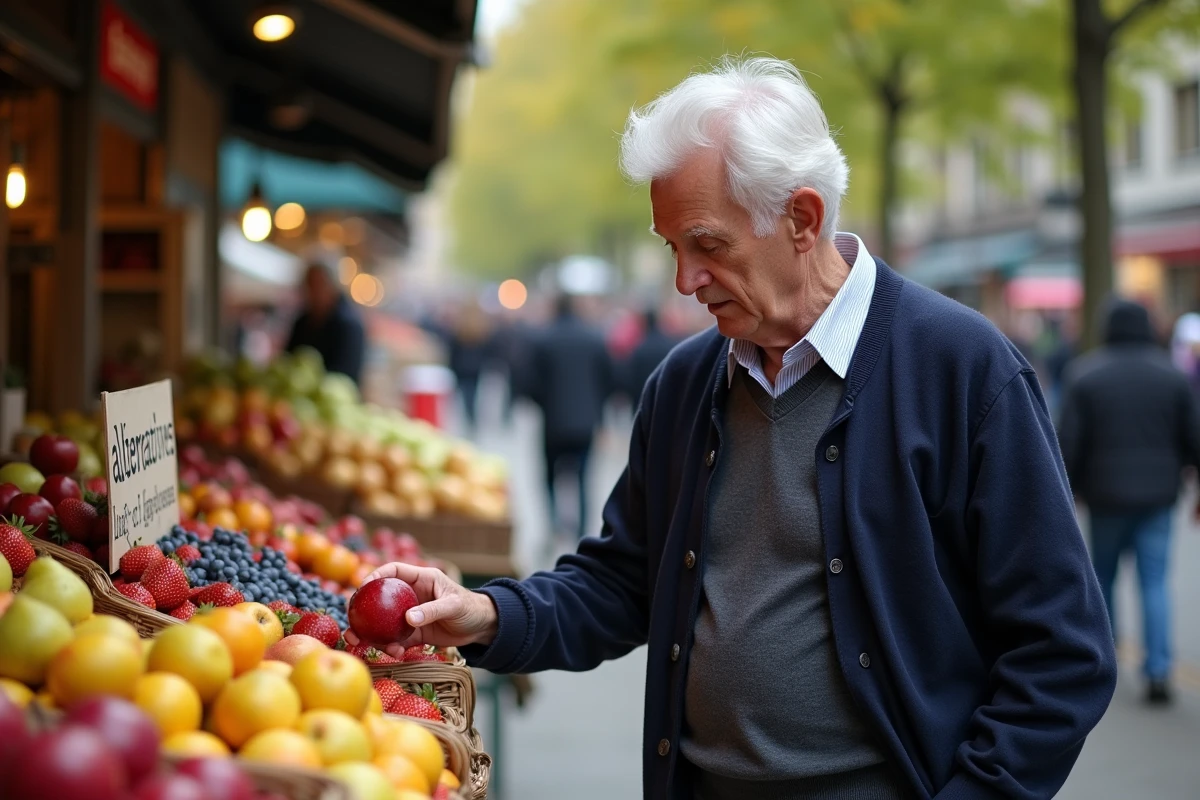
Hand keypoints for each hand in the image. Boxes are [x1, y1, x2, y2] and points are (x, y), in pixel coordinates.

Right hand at [342, 562, 498, 658]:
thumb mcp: (454, 605)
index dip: (377, 575)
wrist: (481, 628)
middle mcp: (411, 596)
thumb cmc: (470, 607)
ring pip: (384, 623)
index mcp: (420, 579)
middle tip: (351, 623)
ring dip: (372, 634)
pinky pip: (396, 640)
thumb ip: (432, 610)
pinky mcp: (413, 633)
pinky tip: (395, 654)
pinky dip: (391, 647)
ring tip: (364, 645)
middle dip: (363, 611)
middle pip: (380, 599)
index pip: (394, 571)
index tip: (363, 586)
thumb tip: (408, 618)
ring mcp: (410, 615)